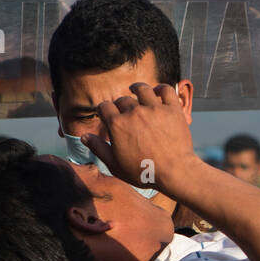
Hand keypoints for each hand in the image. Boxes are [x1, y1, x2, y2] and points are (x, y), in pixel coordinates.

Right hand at [82, 83, 197, 190]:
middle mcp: (134, 112)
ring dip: (136, 88)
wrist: (174, 172)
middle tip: (123, 112)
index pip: (104, 107)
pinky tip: (157, 91)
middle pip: (122, 100)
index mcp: (117, 124)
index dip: (103, 110)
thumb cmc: (144, 172)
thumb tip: (84, 137)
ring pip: (142, 89)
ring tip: (135, 89)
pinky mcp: (172, 110)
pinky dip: (160, 88)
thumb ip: (99, 148)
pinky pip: (166, 90)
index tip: (105, 113)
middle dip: (120, 105)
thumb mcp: (115, 165)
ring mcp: (154, 109)